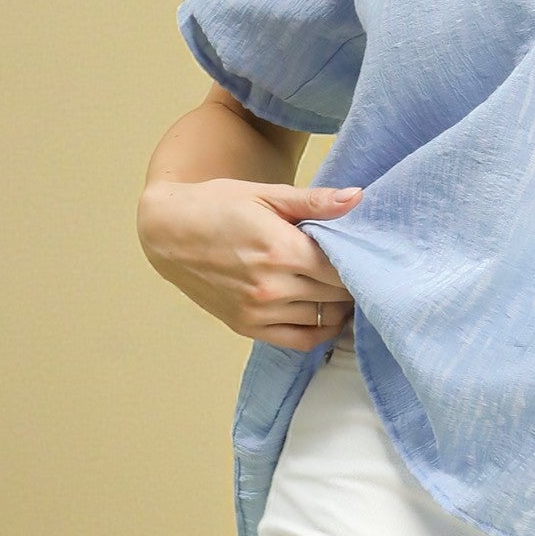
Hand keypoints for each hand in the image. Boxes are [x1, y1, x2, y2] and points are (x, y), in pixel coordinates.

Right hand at [137, 178, 360, 349]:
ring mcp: (258, 311)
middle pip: (337, 295)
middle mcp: (272, 287)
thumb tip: (357, 198)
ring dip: (340, 306)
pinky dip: (320, 331)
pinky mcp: (245, 326)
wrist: (166, 230)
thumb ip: (315, 201)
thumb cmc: (217, 205)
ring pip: (323, 319)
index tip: (368, 254)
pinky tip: (326, 313)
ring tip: (345, 288)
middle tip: (361, 269)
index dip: (361, 262)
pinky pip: (298, 340)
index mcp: (282, 250)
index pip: (343, 269)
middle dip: (354, 283)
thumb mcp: (267, 195)